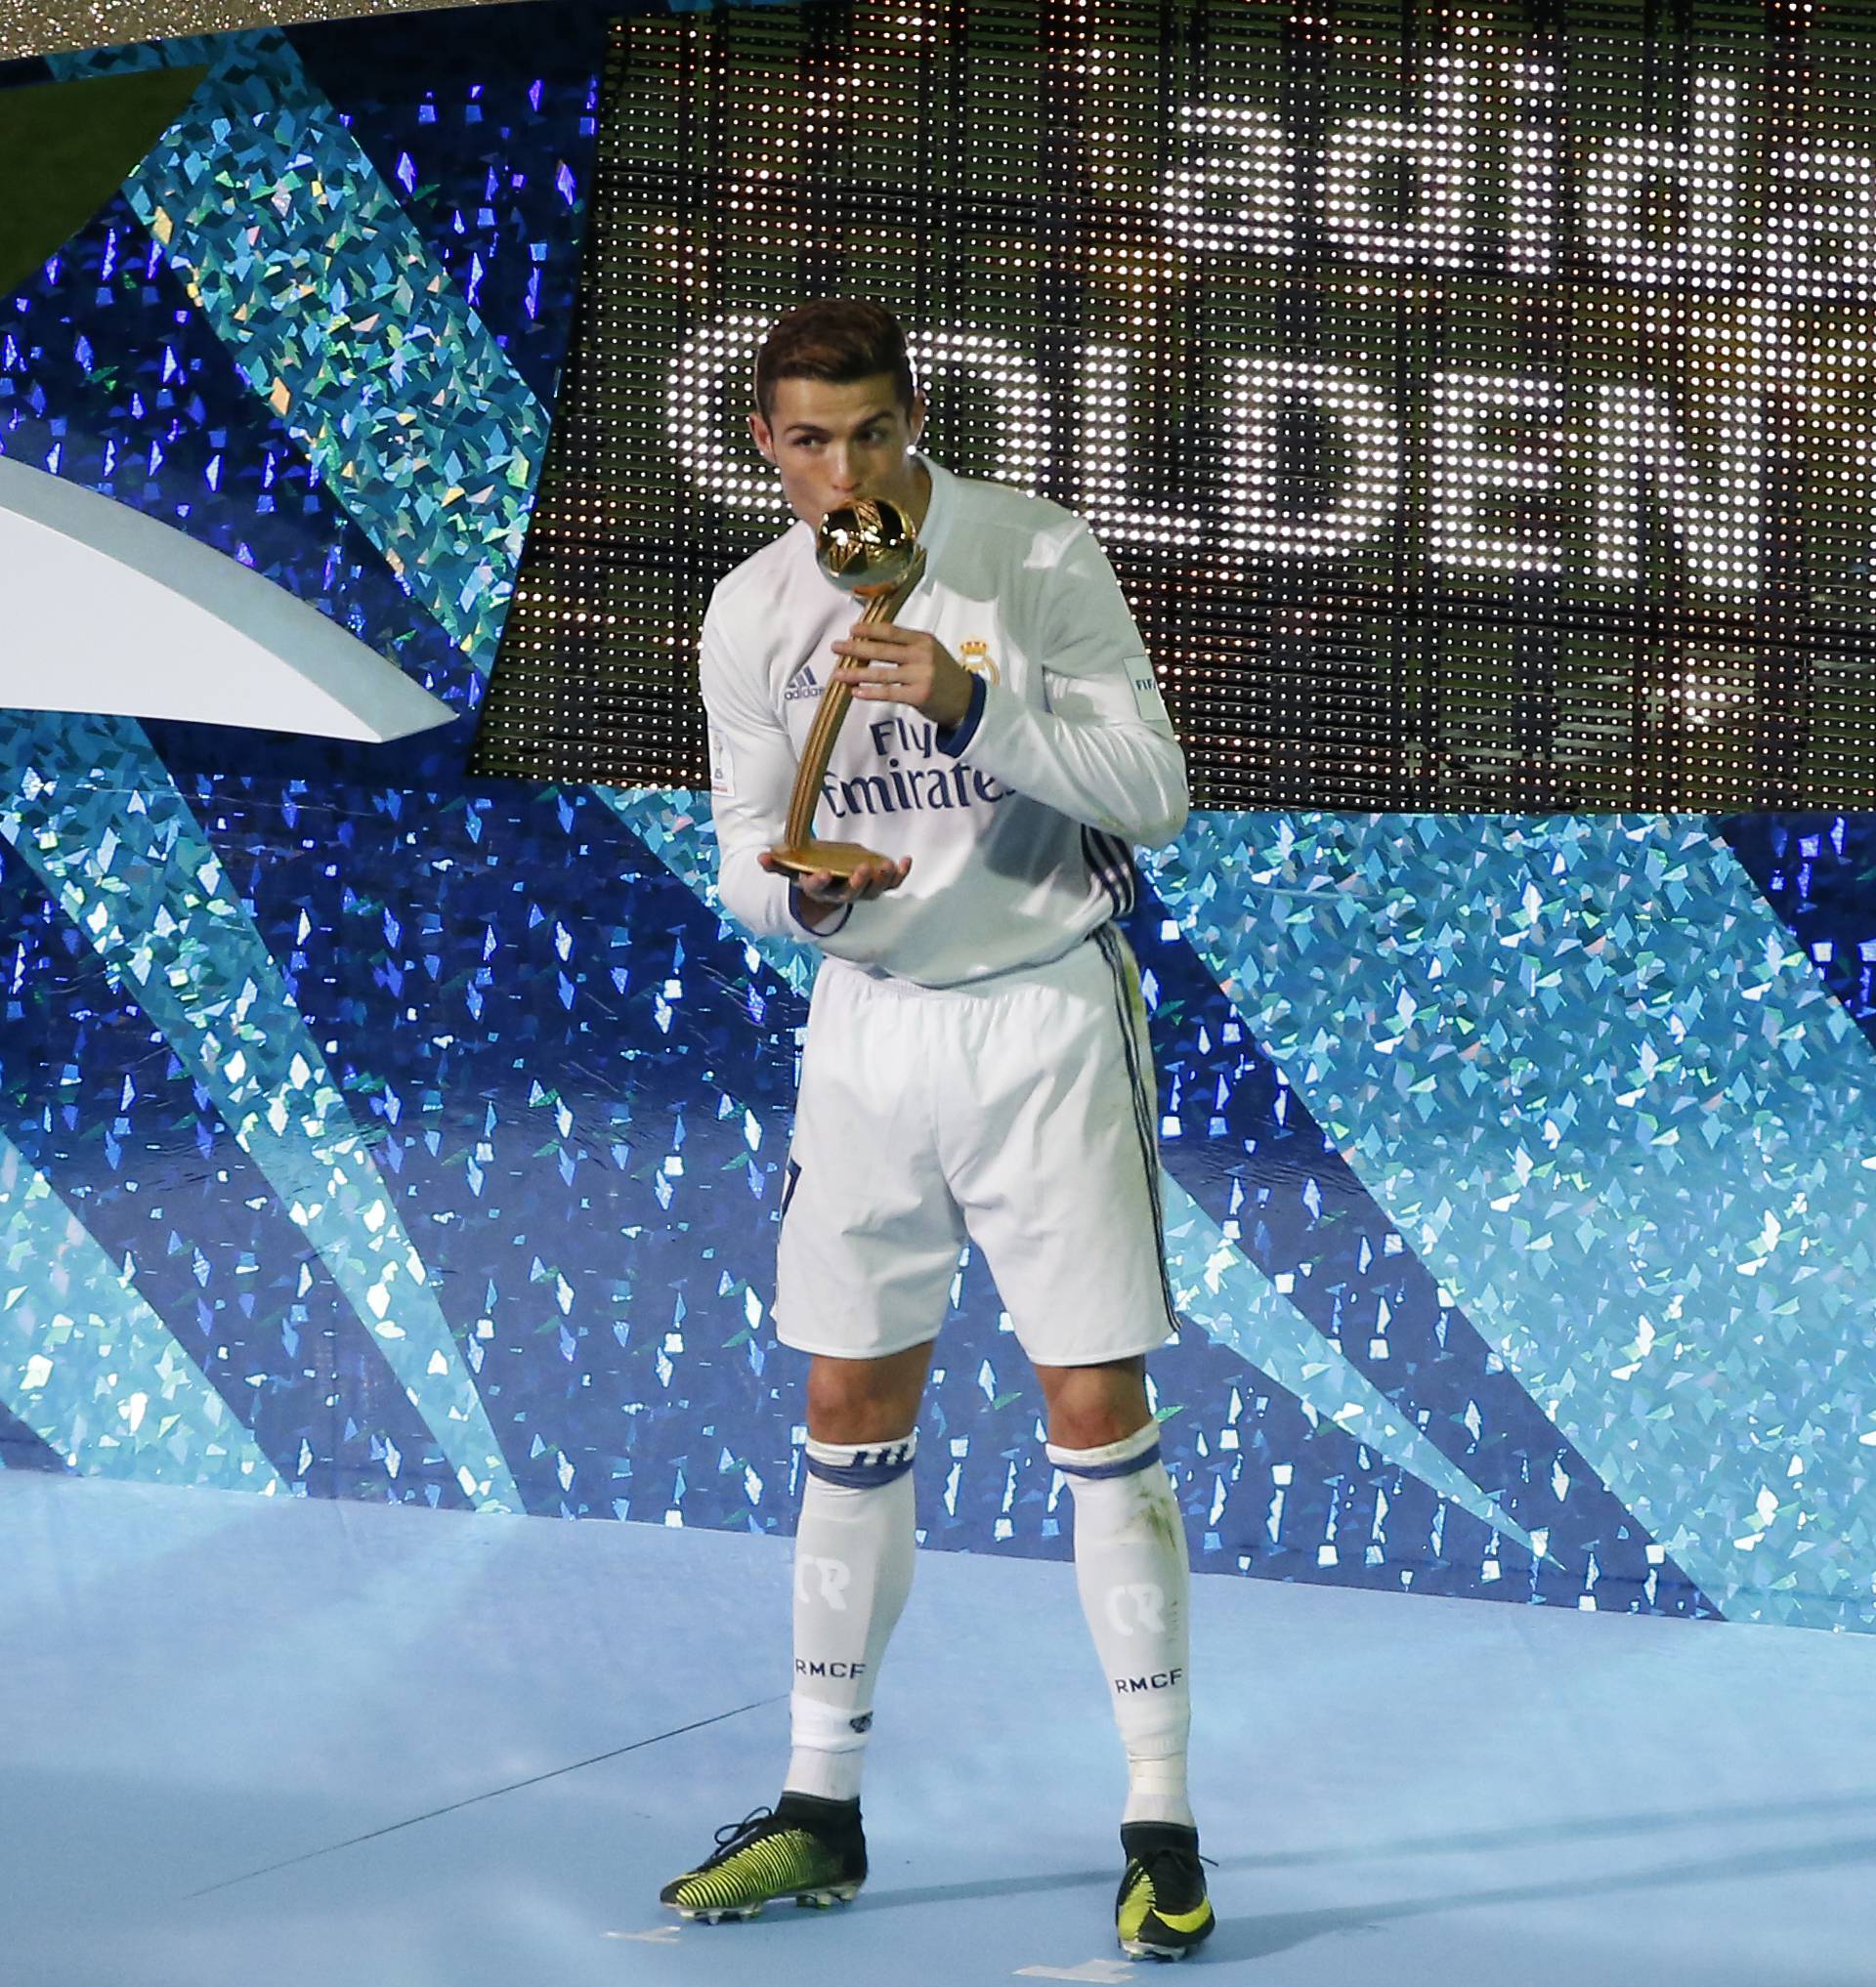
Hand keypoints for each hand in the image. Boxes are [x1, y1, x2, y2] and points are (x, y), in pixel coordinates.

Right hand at [758, 848, 911, 925]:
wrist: (829, 881)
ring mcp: (861, 891)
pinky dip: (900, 875)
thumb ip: (777, 863)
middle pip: (850, 894)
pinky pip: (891, 884)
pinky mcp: (877, 885)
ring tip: (887, 866)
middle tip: (864, 869)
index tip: (823, 874)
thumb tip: (760, 857)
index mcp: (818, 889)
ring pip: (872, 892)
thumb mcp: (792, 866)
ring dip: (881, 881)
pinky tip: (905, 861)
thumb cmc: (810, 869)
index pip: (817, 889)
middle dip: (858, 883)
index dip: (819, 883)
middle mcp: (840, 894)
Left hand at [830, 619, 975, 729]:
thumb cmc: (943, 673)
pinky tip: (855, 692)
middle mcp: (922, 655)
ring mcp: (920, 675)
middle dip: (856, 648)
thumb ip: (906, 645)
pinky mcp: (918, 695)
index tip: (852, 630)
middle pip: (882, 650)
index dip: (870, 630)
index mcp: (923, 640)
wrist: (966, 699)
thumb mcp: (930, 651)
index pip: (892, 632)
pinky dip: (870, 692)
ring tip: (838, 674)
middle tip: (836, 647)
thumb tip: (871, 641)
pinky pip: (889, 693)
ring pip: (882, 673)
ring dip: (857, 673)